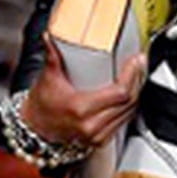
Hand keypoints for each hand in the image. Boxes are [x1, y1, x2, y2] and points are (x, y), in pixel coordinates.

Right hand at [20, 38, 147, 148]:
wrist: (36, 128)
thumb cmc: (42, 106)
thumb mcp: (48, 79)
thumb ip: (52, 56)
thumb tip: (50, 37)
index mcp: (81, 109)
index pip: (119, 93)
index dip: (132, 76)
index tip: (135, 61)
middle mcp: (91, 125)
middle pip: (129, 102)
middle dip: (138, 80)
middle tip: (140, 63)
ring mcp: (97, 135)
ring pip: (129, 112)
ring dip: (137, 93)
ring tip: (139, 74)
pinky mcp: (101, 140)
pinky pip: (123, 121)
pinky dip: (130, 106)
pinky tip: (132, 93)